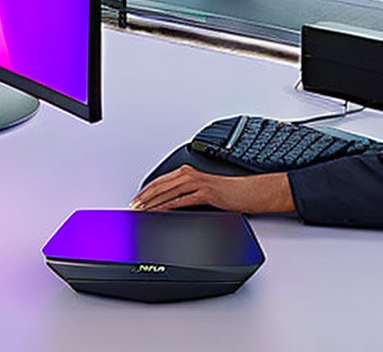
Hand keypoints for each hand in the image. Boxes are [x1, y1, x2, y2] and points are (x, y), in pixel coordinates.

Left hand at [130, 165, 294, 213]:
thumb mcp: (203, 191)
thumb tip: (170, 205)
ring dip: (153, 202)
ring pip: (168, 192)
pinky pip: (182, 200)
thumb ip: (187, 194)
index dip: (147, 190)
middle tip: (133, 206)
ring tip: (142, 210)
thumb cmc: (229, 193)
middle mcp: (191, 174)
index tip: (137, 199)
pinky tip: (161, 212)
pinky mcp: (205, 193)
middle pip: (161, 185)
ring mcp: (198, 182)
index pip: (161, 180)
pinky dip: (168, 206)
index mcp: (189, 172)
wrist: (248, 192)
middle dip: (145, 196)